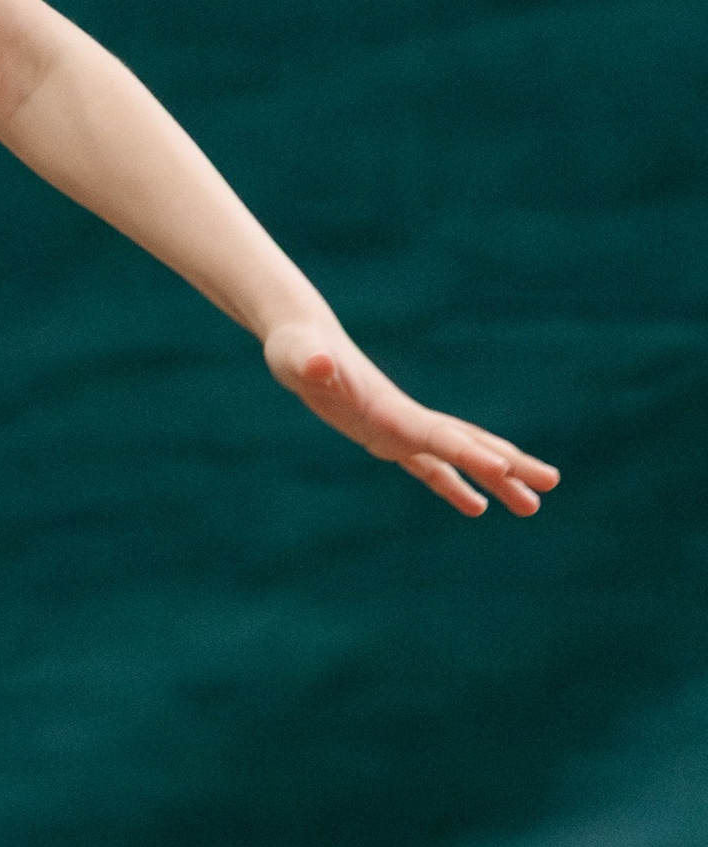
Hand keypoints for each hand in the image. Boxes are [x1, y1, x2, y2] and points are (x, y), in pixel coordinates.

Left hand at [264, 317, 557, 517]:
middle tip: (551, 485)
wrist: (299, 339)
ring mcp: (399, 427)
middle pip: (468, 443)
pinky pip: (427, 466)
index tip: (504, 470)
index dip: (468, 454)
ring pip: (457, 457)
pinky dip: (452, 485)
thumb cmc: (295, 348)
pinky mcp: (384, 436)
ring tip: (531, 508)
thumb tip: (316, 363)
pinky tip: (476, 508)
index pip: (437, 435)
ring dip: (495, 480)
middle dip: (510, 465)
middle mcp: (404, 418)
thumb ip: (308, 361)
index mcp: (389, 408)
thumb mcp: (296, 356)